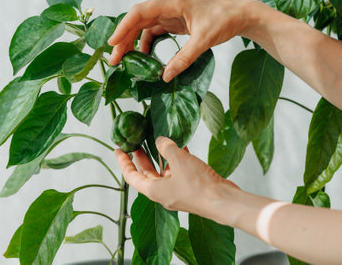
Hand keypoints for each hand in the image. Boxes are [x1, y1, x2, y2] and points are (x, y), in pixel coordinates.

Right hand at [108, 0, 255, 81]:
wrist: (241, 14)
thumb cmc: (225, 19)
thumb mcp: (204, 40)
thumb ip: (184, 58)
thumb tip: (165, 76)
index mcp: (172, 3)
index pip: (139, 13)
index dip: (123, 28)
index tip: (112, 44)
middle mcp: (168, 7)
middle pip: (138, 21)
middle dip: (124, 39)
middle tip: (115, 60)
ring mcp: (171, 15)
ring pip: (144, 28)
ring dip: (134, 43)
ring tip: (126, 61)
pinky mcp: (176, 23)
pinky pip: (155, 33)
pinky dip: (148, 45)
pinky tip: (145, 58)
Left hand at [115, 136, 238, 215]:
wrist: (223, 201)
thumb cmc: (199, 187)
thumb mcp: (178, 160)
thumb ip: (166, 148)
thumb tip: (160, 141)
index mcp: (154, 191)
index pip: (132, 176)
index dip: (124, 162)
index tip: (118, 150)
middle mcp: (164, 193)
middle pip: (147, 174)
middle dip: (141, 157)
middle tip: (136, 143)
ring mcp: (178, 191)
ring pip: (165, 172)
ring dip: (162, 157)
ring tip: (159, 141)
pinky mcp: (191, 188)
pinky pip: (179, 172)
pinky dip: (178, 160)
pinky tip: (182, 148)